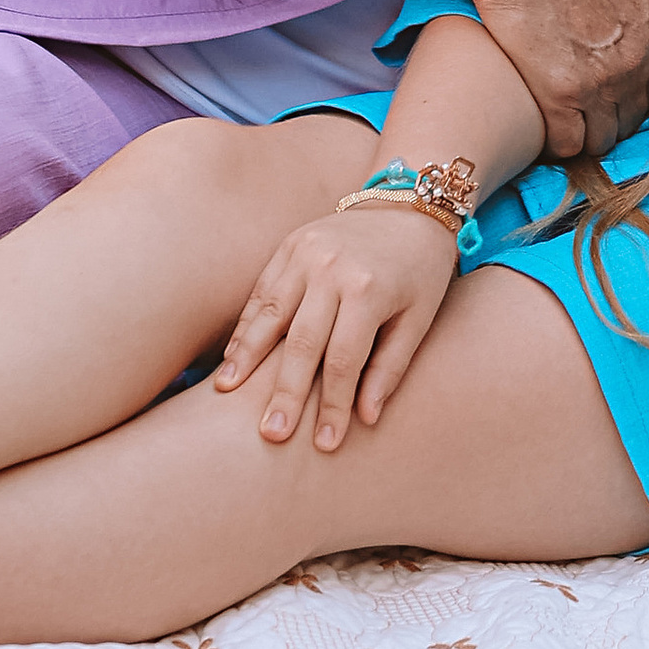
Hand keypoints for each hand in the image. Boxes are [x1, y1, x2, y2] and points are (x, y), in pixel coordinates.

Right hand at [215, 203, 456, 449]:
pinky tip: (233, 356)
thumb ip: (390, 367)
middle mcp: (333, 267)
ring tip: (227, 392)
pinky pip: (262, 290)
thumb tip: (366, 419)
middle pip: (301, 342)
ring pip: (270, 313)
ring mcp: (306, 252)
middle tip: (271, 435)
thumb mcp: (419, 317)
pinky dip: (246, 324)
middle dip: (285, 393)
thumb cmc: (421, 271)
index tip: (326, 444)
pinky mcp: (290, 244)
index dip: (333, 405)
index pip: (343, 360)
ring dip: (246, 356)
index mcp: (369, 288)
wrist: (411, 204)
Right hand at [472, 0, 648, 158]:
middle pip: (630, 119)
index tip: (604, 97)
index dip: (627, 97)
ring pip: (601, 140)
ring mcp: (602, 83)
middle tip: (578, 112)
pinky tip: (539, 125)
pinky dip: (553, 141)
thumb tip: (626, 28)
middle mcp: (636, 64)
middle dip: (606, 119)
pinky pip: (567, 144)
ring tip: (557, 121)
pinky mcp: (562, 95)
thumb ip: (630, 12)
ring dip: (581, 134)